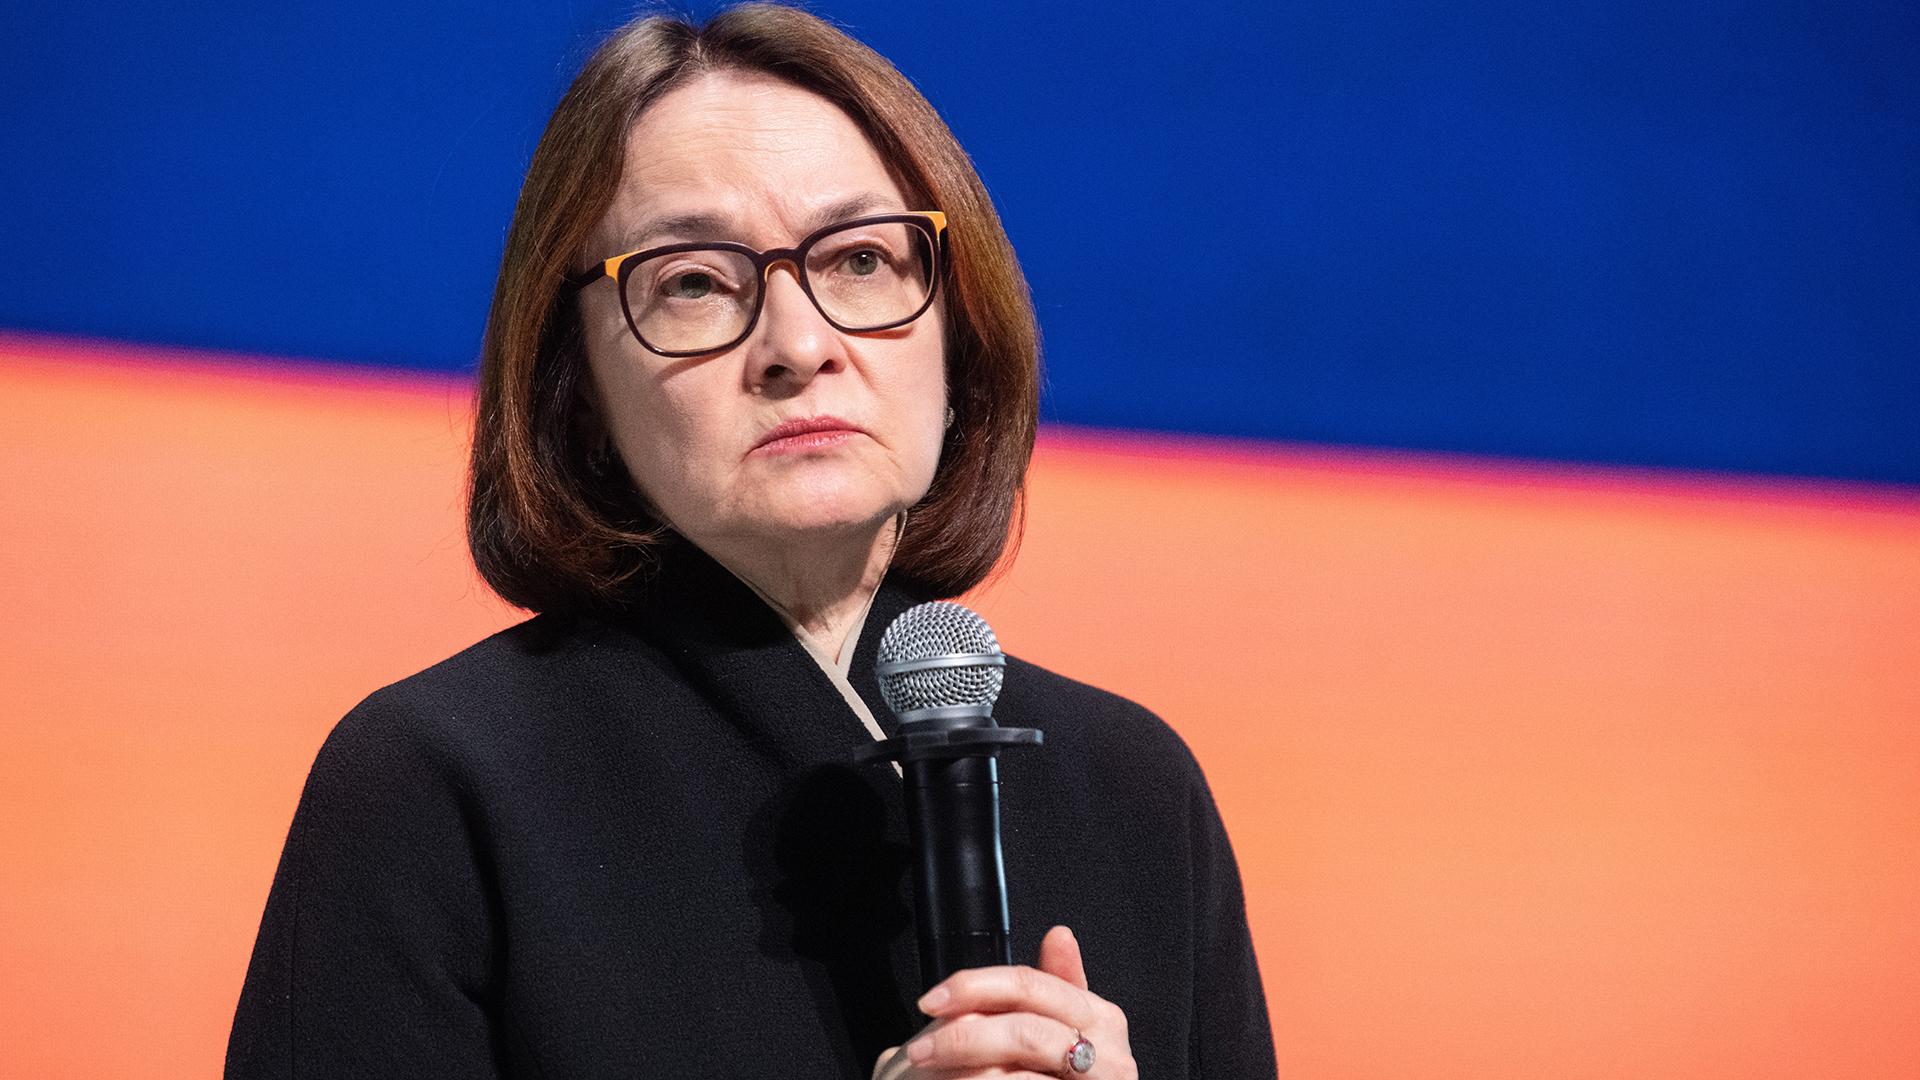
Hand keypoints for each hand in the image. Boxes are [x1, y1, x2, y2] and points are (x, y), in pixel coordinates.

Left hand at [872, 925, 1137, 1079]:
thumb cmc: (1056, 1075)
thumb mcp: (1053, 1026)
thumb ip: (1047, 989)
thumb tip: (1059, 935)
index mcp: (1101, 1018)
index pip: (1029, 985)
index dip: (973, 987)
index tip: (930, 1001)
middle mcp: (1112, 1056)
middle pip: (1024, 1033)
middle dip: (964, 1039)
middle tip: (919, 1051)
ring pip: (1018, 1076)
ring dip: (968, 1075)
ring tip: (933, 1076)